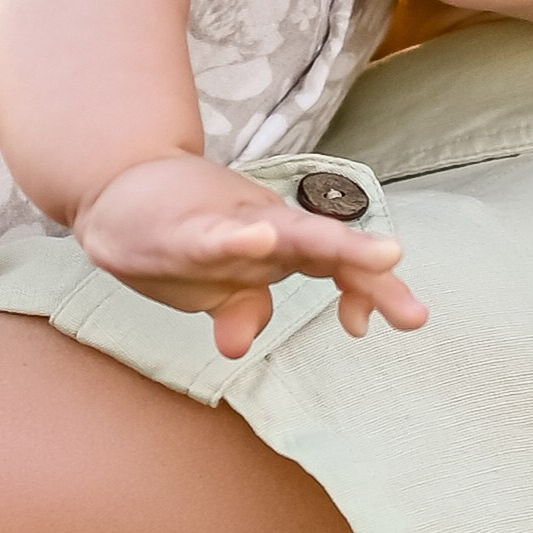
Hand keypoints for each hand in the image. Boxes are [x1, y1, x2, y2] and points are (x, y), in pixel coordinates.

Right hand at [73, 155, 427, 359]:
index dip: (368, 292)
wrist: (117, 188)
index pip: (340, 266)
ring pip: (290, 235)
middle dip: (374, 272)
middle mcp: (270, 229)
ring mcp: (232, 224)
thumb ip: (239, 309)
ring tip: (379, 256)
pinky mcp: (187, 229)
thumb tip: (239, 344)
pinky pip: (217, 236)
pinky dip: (239, 238)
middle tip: (415, 310)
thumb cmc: (180, 232)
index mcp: (283, 245)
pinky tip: (259, 239)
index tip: (368, 329)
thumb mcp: (216, 282)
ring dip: (334, 245)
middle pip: (331, 248)